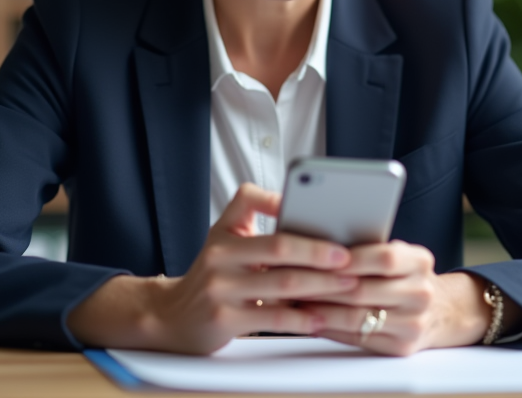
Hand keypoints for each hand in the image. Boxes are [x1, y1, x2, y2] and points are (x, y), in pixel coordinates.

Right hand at [67, 183, 356, 353]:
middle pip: (279, 248)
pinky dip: (301, 318)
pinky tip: (321, 317)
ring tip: (348, 285)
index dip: (283, 203)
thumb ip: (257, 226)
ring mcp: (220, 289)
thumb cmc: (211, 276)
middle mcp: (219, 257)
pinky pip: (272, 319)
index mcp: (223, 233)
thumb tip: (305, 216)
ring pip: (282, 284)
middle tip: (349, 257)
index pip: (251, 203)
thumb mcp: (223, 240)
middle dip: (320, 253)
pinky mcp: (224, 320)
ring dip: (321, 285)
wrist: (172, 316)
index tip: (322, 215)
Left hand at [300, 241, 488, 355]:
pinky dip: (330, 328)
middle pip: (363, 290)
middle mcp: (421, 293)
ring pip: (356, 317)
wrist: (441, 312)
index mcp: (420, 261)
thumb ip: (370, 248)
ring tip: (294, 300)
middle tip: (292, 279)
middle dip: (323, 286)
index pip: (383, 257)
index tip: (316, 255)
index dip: (347, 257)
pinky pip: (358, 338)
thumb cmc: (404, 277)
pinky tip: (311, 320)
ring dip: (320, 309)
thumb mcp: (399, 256)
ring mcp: (414, 323)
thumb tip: (321, 242)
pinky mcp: (402, 347)